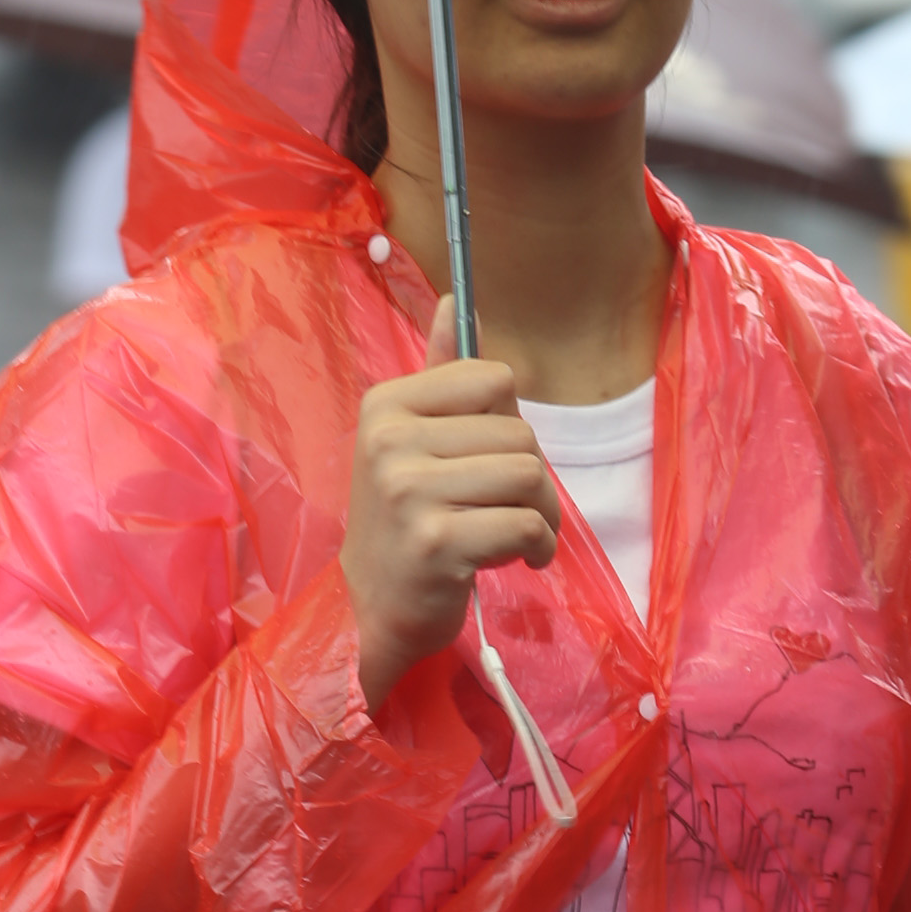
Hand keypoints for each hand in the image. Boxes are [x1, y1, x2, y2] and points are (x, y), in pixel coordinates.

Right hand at [342, 297, 561, 713]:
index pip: (494, 379)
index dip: (507, 424)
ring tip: (516, 536)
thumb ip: (440, 374)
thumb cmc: (403, 524)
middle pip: (520, 433)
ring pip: (529, 476)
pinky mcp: (436, 542)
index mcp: (387, 405)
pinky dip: (537, 547)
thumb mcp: (410, 442)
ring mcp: (410, 491)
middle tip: (508, 510)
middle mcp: (390, 440)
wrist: (368, 612)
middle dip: (534, 479)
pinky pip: (525, 525)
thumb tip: (456, 300)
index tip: (486, 461)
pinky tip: (517, 560)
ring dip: (542, 515)